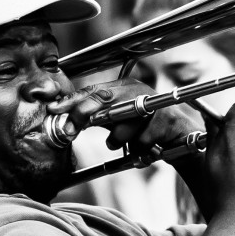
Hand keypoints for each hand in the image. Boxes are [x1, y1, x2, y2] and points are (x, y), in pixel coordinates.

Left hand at [50, 81, 201, 161]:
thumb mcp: (118, 120)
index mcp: (124, 86)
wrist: (180, 137)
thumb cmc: (145, 128)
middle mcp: (138, 90)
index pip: (93, 90)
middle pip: (105, 98)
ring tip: (120, 142)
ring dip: (118, 137)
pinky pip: (142, 138)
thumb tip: (67, 121)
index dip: (72, 100)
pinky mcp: (166, 121)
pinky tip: (142, 149)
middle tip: (71, 129)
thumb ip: (96, 117)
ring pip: (124, 121)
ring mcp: (154, 104)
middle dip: (85, 113)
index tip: (53, 110)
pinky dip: (139, 147)